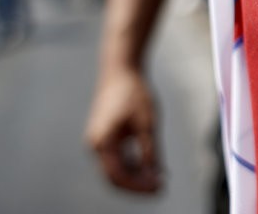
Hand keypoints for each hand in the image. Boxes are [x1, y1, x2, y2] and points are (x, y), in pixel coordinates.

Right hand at [85, 67, 161, 192]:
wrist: (120, 69)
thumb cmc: (134, 92)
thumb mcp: (147, 123)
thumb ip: (150, 151)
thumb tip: (156, 175)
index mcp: (103, 142)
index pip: (118, 176)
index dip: (139, 186)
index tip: (159, 188)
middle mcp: (96, 145)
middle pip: (115, 177)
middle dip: (138, 185)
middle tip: (161, 188)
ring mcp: (99, 141)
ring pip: (116, 169)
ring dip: (136, 176)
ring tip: (159, 179)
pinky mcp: (105, 136)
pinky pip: (117, 158)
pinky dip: (133, 165)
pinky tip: (151, 167)